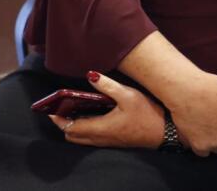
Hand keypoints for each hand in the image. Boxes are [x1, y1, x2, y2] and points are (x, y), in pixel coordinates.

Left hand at [48, 71, 165, 147]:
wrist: (166, 132)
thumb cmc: (148, 114)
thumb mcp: (128, 95)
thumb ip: (107, 85)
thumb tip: (90, 74)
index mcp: (100, 128)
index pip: (70, 127)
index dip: (57, 119)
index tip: (50, 109)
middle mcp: (101, 138)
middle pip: (72, 136)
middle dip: (63, 123)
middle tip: (62, 107)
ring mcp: (108, 141)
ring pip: (81, 139)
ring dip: (74, 126)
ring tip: (75, 110)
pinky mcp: (115, 141)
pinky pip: (92, 139)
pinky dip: (85, 129)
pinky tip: (93, 114)